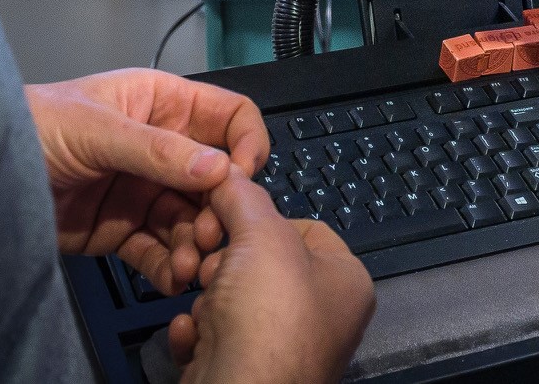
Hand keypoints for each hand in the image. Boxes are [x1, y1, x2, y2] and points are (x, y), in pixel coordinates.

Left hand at [27, 68, 272, 293]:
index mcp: (161, 104)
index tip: (241, 178)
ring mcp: (142, 190)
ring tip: (188, 265)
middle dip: (219, 207)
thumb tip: (218, 168)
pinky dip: (168, 266)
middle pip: (215, 177)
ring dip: (195, 243)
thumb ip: (158, 150)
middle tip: (211, 235)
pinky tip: (170, 277)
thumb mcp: (96, 129)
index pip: (228, 117)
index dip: (245, 144)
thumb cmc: (31, 126)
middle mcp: (160, 147)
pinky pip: (158, 250)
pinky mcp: (120, 230)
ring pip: (190, 218)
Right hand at [167, 175, 374, 383]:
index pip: (304, 229)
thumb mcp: (262, 236)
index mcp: (346, 281)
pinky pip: (215, 340)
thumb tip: (229, 175)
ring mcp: (285, 350)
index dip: (262, 221)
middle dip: (224, 264)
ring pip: (232, 302)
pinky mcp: (248, 374)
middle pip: (261, 266)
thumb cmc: (267, 315)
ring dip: (206, 301)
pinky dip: (198, 336)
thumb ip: (245, 199)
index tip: (230, 222)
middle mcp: (324, 318)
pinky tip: (192, 338)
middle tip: (208, 268)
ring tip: (203, 311)